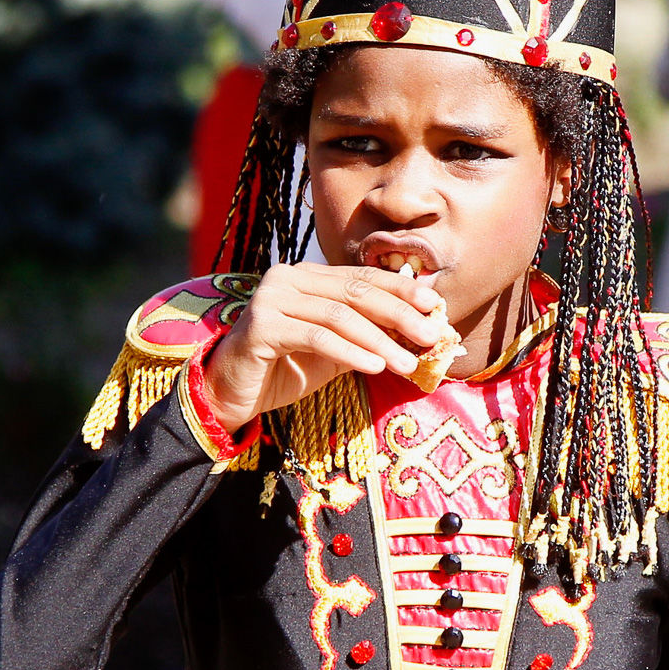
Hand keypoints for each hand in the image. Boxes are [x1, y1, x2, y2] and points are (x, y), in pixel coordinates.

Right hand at [202, 263, 453, 433]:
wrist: (233, 394)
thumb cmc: (287, 369)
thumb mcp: (336, 350)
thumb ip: (368, 334)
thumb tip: (420, 331)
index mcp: (307, 275)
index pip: (363, 277)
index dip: (401, 290)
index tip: (435, 306)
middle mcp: (287, 277)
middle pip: (356, 292)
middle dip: (399, 314)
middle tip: (431, 336)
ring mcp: (271, 298)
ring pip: (339, 315)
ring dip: (380, 340)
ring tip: (407, 363)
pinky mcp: (260, 325)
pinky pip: (317, 337)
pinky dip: (351, 352)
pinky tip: (374, 366)